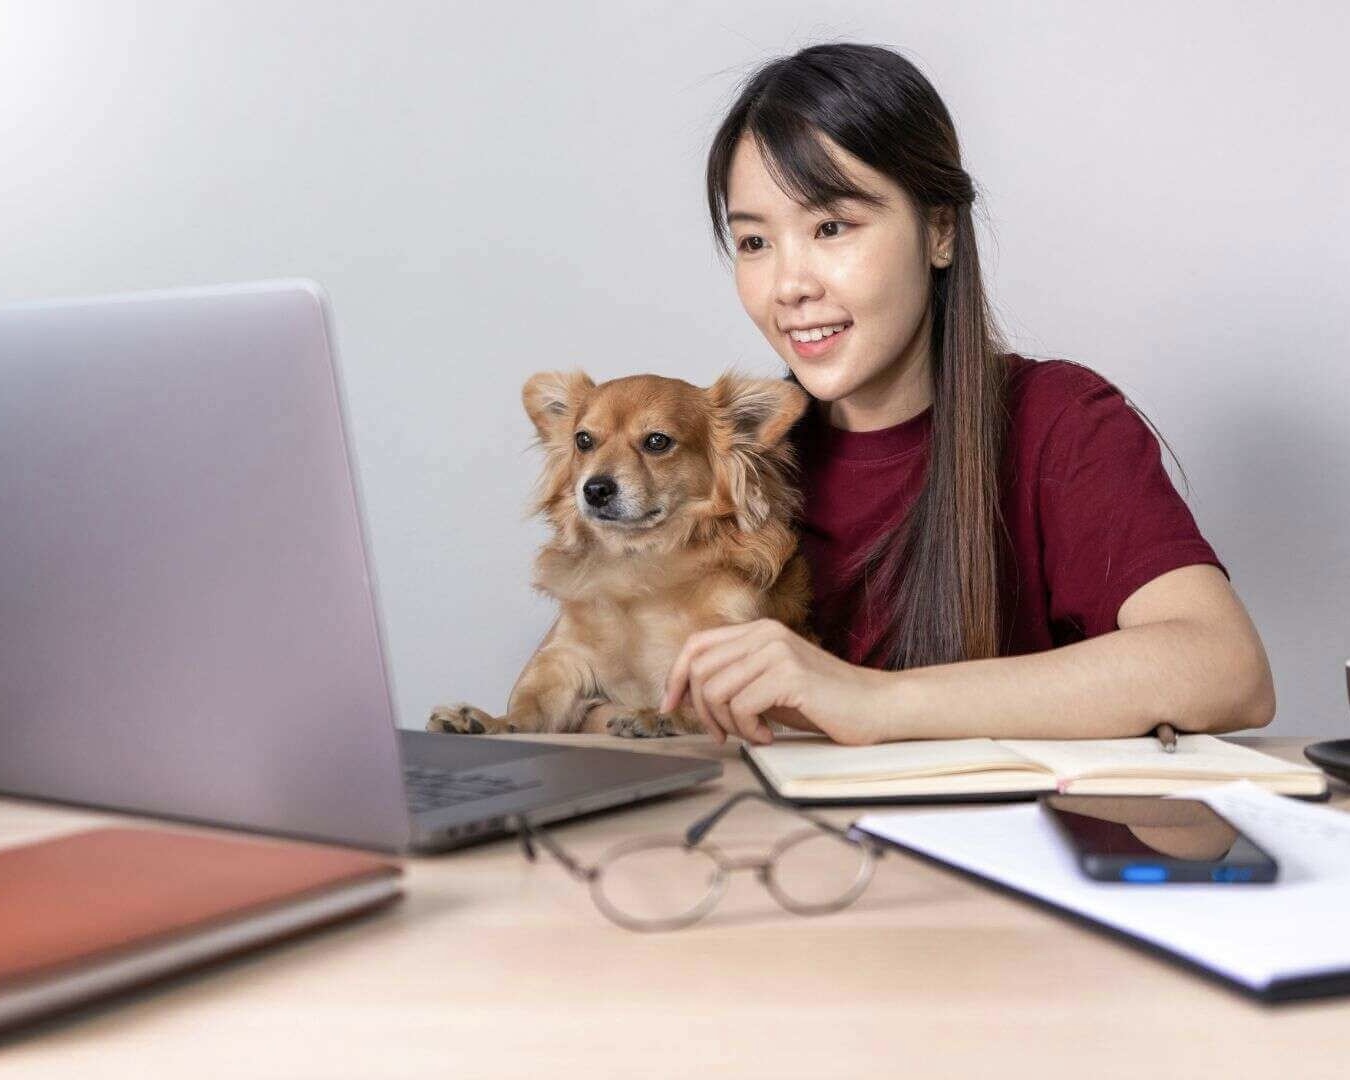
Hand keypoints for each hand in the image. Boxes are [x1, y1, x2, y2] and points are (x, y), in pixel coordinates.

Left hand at [658, 618, 886, 745]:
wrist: (875, 706)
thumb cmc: (822, 702)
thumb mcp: (769, 684)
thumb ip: (734, 679)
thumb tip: (685, 693)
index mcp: (758, 631)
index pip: (696, 645)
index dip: (676, 677)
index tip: (670, 707)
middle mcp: (765, 633)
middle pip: (700, 670)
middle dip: (702, 711)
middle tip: (723, 733)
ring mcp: (777, 651)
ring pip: (716, 690)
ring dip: (728, 724)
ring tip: (754, 733)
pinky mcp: (789, 674)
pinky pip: (741, 707)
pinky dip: (749, 731)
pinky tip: (770, 736)